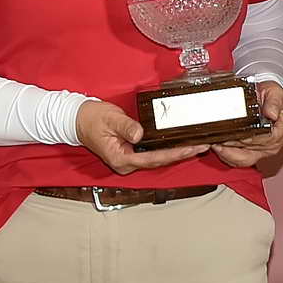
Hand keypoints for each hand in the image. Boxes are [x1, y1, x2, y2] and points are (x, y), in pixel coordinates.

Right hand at [76, 100, 207, 173]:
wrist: (78, 119)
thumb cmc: (92, 119)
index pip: (153, 158)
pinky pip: (153, 152)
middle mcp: (126, 163)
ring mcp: (129, 159)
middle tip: (203, 146)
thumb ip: (126, 127)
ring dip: (177, 152)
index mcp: (121, 159)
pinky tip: (180, 143)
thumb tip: (140, 134)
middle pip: (159, 161)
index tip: (192, 148)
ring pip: (158, 158)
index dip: (174, 154)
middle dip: (181, 154)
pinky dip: (167, 148)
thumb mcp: (110, 119)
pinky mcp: (132, 152)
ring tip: (197, 145)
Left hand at [212, 81, 282, 167]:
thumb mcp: (275, 92)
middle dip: (233, 146)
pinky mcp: (254, 153)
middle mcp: (274, 144)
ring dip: (228, 153)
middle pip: (251, 151)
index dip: (250, 138)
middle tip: (219, 139)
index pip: (265, 139)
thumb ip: (274, 102)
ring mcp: (264, 150)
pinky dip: (227, 155)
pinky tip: (218, 148)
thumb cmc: (272, 96)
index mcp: (282, 131)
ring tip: (216, 144)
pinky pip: (239, 160)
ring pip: (243, 159)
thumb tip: (272, 113)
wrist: (268, 99)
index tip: (236, 134)